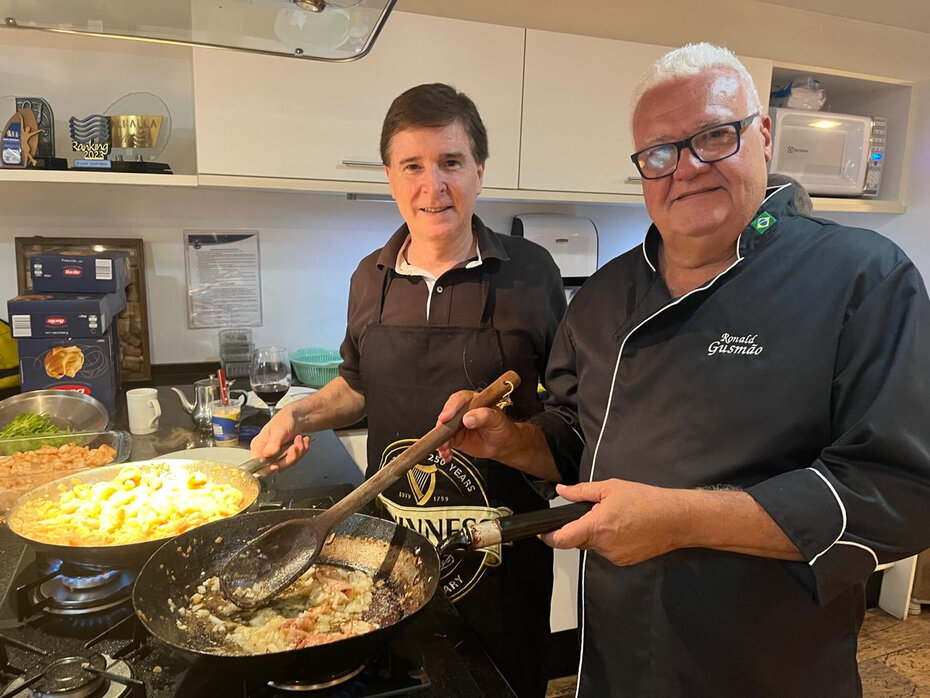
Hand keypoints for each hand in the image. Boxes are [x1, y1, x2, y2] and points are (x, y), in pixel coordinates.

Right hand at [250, 407, 311, 470]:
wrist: (300, 416)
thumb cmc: (286, 418)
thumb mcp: (278, 429)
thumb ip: (272, 443)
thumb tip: (265, 456)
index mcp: (259, 446)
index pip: (257, 464)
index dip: (268, 467)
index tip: (278, 463)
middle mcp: (267, 452)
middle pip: (275, 467)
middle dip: (288, 457)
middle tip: (294, 446)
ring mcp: (278, 455)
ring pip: (288, 464)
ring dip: (298, 452)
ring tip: (299, 439)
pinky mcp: (288, 455)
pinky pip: (296, 459)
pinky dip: (302, 450)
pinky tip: (303, 440)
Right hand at [435, 390, 519, 462]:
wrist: (502, 443)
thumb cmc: (500, 426)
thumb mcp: (496, 419)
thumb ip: (484, 416)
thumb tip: (468, 418)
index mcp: (470, 401)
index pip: (457, 400)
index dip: (450, 408)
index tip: (446, 417)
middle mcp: (460, 412)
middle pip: (445, 416)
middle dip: (442, 428)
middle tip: (442, 437)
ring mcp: (456, 426)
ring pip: (442, 432)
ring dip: (441, 441)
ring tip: (445, 449)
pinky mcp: (455, 439)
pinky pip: (445, 444)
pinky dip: (444, 451)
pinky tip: (447, 455)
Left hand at [540, 479, 687, 565]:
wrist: (675, 519)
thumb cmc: (647, 501)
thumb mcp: (610, 488)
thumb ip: (581, 492)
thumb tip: (563, 491)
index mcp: (596, 526)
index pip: (562, 540)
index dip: (549, 537)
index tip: (543, 533)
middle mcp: (604, 545)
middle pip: (578, 542)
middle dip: (579, 529)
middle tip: (595, 513)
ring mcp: (615, 556)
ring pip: (594, 547)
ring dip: (597, 535)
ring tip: (616, 519)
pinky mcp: (625, 561)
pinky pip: (608, 552)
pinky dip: (610, 541)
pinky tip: (624, 529)